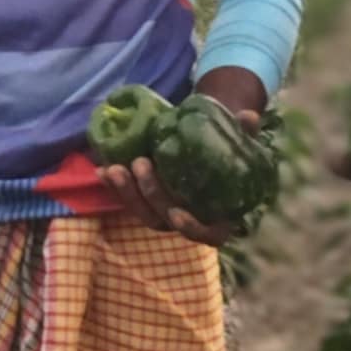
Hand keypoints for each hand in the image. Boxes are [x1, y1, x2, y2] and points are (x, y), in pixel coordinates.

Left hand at [98, 106, 259, 247]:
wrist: (208, 150)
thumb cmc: (229, 153)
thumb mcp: (241, 143)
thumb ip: (245, 133)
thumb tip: (250, 116)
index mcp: (218, 218)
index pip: (207, 235)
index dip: (191, 228)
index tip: (177, 213)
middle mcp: (189, 222)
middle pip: (165, 219)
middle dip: (149, 194)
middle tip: (140, 163)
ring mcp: (165, 214)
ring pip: (142, 212)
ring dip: (125, 193)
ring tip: (112, 169)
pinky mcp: (147, 203)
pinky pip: (129, 199)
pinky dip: (114, 187)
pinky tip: (100, 170)